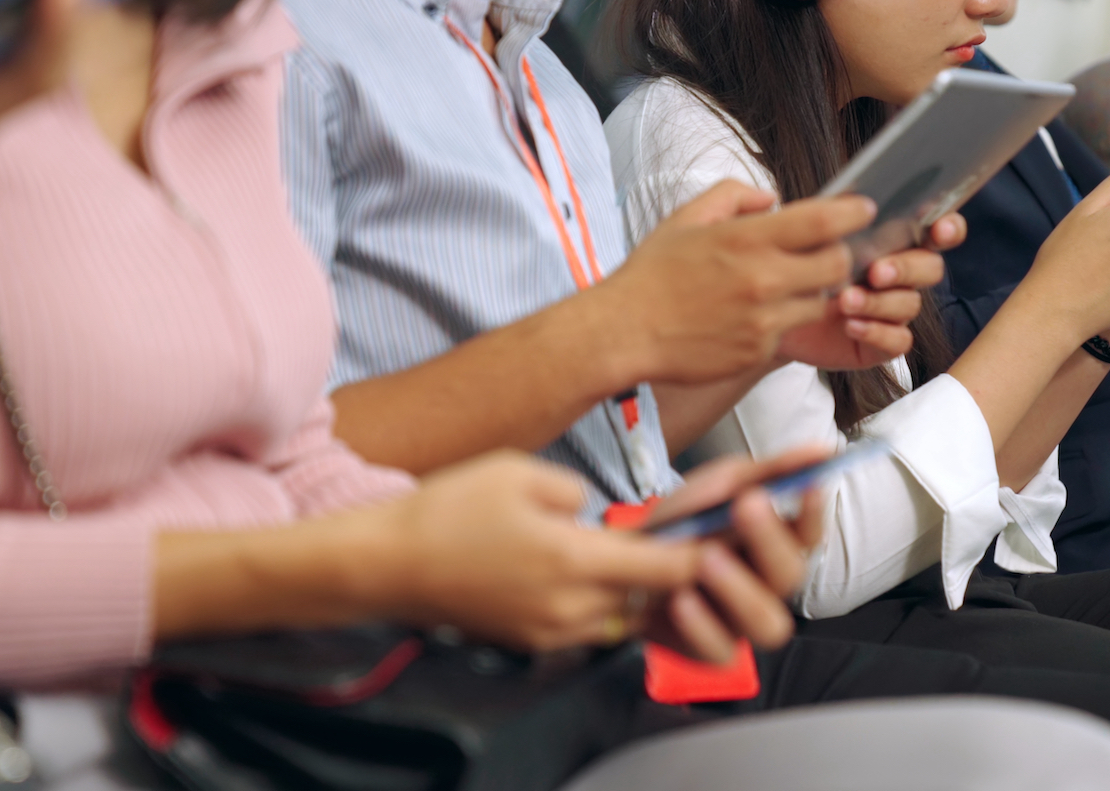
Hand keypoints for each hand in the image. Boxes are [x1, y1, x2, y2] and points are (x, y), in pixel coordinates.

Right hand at [342, 453, 704, 652]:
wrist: (387, 564)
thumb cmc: (446, 511)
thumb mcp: (519, 471)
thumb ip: (578, 490)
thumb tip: (599, 509)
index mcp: (571, 562)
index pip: (667, 569)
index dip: (702, 552)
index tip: (722, 533)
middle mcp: (567, 608)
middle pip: (650, 598)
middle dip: (674, 570)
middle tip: (688, 536)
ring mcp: (549, 630)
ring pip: (622, 614)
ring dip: (637, 587)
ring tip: (638, 549)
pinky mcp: (531, 639)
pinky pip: (588, 624)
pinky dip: (603, 600)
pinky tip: (591, 567)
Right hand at [600, 181, 868, 384]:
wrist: (624, 333)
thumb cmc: (652, 275)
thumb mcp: (685, 219)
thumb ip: (732, 196)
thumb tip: (770, 198)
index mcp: (746, 240)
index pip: (822, 220)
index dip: (852, 212)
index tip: (862, 208)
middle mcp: (762, 281)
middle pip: (836, 265)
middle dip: (837, 256)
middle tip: (824, 252)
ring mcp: (764, 321)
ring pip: (819, 303)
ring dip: (811, 292)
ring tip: (781, 287)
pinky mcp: (759, 352)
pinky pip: (789, 331)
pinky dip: (781, 321)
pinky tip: (751, 316)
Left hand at [639, 447, 828, 660]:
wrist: (629, 557)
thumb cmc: (686, 520)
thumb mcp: (722, 484)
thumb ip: (770, 471)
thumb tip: (823, 450)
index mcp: (776, 545)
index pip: (810, 533)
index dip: (813, 512)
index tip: (807, 486)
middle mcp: (766, 586)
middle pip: (790, 576)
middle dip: (769, 540)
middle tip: (745, 506)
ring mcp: (740, 622)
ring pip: (767, 624)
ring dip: (740, 589)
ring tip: (707, 557)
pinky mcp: (709, 649)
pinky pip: (718, 651)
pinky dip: (701, 627)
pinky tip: (680, 598)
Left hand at [775, 215, 962, 370]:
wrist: (773, 310)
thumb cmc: (797, 266)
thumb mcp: (812, 235)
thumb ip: (835, 215)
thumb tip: (851, 197)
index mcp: (893, 242)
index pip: (937, 230)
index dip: (948, 228)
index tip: (939, 230)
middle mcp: (901, 275)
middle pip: (930, 268)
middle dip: (905, 268)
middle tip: (875, 271)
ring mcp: (893, 310)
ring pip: (910, 304)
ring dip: (879, 301)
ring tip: (845, 301)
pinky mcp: (881, 342)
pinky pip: (899, 341)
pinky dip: (877, 332)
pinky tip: (851, 325)